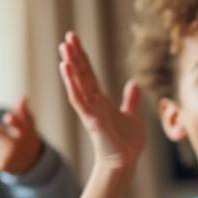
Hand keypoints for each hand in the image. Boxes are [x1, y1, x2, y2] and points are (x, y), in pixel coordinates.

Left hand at [0, 97, 42, 174]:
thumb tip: (23, 98)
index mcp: (23, 131)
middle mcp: (17, 144)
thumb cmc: (25, 137)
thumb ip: (23, 112)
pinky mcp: (2, 166)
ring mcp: (9, 156)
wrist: (30, 162)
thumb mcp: (27, 124)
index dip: (12, 120)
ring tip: (0, 144)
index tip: (8, 117)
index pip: (17, 123)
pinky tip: (0, 155)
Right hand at [58, 31, 143, 171]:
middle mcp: (92, 102)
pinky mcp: (91, 119)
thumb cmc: (127, 142)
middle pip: (81, 74)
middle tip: (67, 36)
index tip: (74, 40)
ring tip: (64, 48)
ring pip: (77, 83)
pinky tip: (66, 69)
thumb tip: (134, 84)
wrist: (126, 161)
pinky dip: (72, 83)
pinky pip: (79, 98)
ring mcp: (89, 110)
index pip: (89, 73)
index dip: (82, 57)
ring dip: (70, 65)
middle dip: (74, 55)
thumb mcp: (132, 115)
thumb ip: (130, 99)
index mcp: (100, 100)